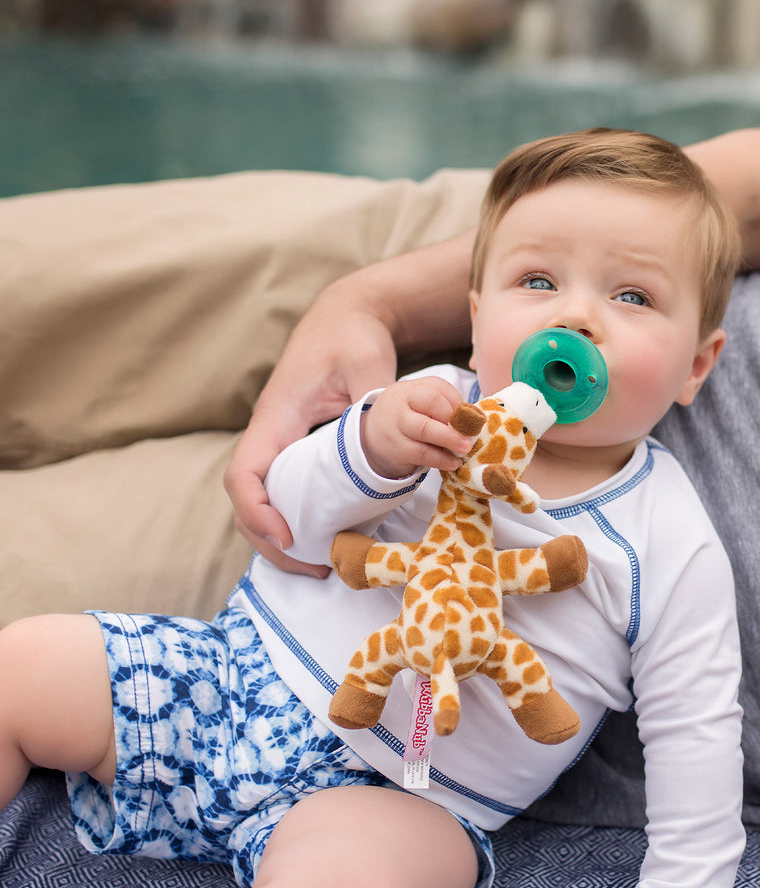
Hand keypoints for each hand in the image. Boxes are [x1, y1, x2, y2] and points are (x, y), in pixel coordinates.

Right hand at [224, 275, 398, 574]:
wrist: (346, 318)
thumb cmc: (350, 337)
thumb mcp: (365, 363)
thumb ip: (374, 398)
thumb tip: (387, 432)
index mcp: (275, 417)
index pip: (244, 473)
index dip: (257, 511)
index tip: (289, 535)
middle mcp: (270, 435)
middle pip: (247, 502)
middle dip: (271, 542)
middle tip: (315, 569)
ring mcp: (281, 445)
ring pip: (263, 503)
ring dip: (283, 540)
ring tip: (320, 566)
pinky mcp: (297, 450)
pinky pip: (284, 493)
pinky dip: (297, 521)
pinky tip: (326, 539)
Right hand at [362, 376, 472, 478]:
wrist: (371, 436)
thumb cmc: (406, 418)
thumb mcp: (418, 404)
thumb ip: (442, 406)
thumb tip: (472, 420)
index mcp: (412, 387)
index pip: (438, 386)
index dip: (457, 401)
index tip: (471, 416)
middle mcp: (402, 401)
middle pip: (431, 401)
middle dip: (454, 417)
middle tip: (471, 433)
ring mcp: (397, 424)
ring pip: (425, 429)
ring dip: (449, 439)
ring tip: (465, 448)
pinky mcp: (396, 447)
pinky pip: (421, 453)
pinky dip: (440, 459)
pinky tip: (452, 463)